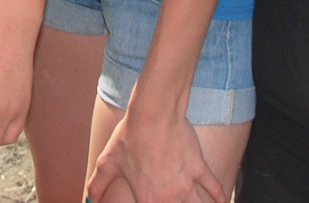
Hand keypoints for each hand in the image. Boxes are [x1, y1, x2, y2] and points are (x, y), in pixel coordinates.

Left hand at [87, 105, 226, 202]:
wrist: (153, 114)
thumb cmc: (130, 136)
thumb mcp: (108, 162)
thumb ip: (97, 184)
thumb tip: (89, 198)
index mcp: (148, 200)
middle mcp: (169, 198)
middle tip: (172, 201)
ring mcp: (186, 184)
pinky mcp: (199, 168)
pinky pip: (214, 189)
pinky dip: (219, 199)